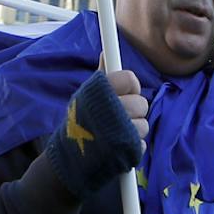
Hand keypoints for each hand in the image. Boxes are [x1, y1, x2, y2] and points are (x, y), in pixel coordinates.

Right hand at [43, 68, 147, 198]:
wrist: (68, 161)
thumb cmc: (78, 124)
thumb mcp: (85, 96)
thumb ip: (101, 76)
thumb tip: (106, 53)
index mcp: (101, 91)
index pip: (130, 79)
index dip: (130, 86)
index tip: (123, 93)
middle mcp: (113, 108)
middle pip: (141, 103)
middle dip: (133, 111)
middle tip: (119, 118)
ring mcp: (122, 130)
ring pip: (144, 125)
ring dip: (133, 131)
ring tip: (115, 135)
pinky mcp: (128, 151)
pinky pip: (142, 143)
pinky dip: (132, 147)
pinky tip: (118, 148)